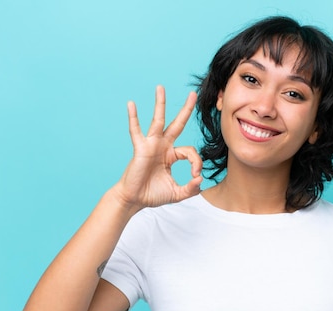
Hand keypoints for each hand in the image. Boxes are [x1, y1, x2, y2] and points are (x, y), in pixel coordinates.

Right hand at [113, 85, 202, 210]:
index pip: (190, 151)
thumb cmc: (153, 194)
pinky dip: (133, 118)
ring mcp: (151, 145)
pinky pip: (135, 131)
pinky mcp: (140, 148)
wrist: (134, 200)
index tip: (196, 176)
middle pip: (177, 124)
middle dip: (186, 109)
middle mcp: (162, 146)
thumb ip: (191, 189)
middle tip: (193, 93)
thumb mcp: (177, 193)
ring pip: (158, 120)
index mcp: (171, 155)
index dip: (197, 162)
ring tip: (160, 88)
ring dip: (160, 104)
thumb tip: (201, 180)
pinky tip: (131, 104)